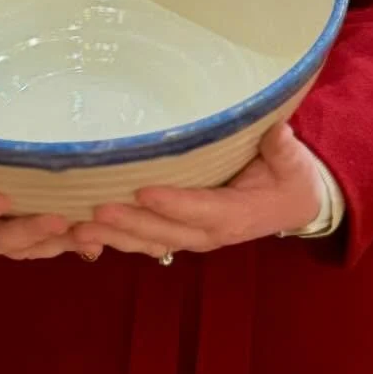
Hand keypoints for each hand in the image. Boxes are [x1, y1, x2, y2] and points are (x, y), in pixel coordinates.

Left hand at [73, 123, 323, 258]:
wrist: (293, 203)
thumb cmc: (289, 176)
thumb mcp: (292, 160)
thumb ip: (283, 148)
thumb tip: (276, 131)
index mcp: (238, 214)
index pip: (203, 211)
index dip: (174, 204)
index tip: (144, 191)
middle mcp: (211, 232)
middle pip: (166, 232)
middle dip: (131, 223)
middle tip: (96, 208)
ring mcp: (192, 236)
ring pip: (149, 241)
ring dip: (114, 236)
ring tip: (79, 226)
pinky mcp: (179, 232)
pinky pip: (146, 241)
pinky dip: (116, 239)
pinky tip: (85, 233)